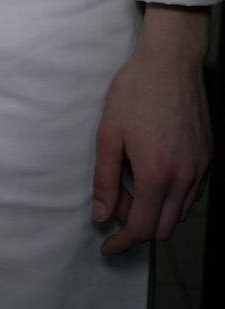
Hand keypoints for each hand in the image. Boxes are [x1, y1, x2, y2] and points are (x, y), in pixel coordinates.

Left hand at [92, 4, 211, 255]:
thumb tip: (101, 216)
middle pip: (162, 228)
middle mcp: (183, 178)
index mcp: (155, 175)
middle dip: (136, 227)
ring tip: (131, 183)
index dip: (122, 243)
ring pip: (178, 213)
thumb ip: (104, 179)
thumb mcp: (108, 133)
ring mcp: (200, 169)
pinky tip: (154, 175)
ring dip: (154, 211)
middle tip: (115, 203)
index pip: (141, 229)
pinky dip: (172, 197)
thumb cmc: (135, 92)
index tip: (107, 247)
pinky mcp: (208, 158)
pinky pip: (191, 194)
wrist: (170, 62)